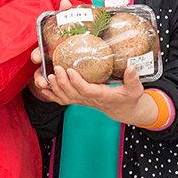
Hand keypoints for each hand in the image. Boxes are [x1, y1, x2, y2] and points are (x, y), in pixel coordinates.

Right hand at [27, 0, 74, 100]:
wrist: (86, 55)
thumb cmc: (72, 40)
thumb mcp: (71, 28)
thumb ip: (67, 15)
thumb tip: (64, 2)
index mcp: (50, 50)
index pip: (39, 52)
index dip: (36, 55)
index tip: (37, 58)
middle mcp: (48, 61)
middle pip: (39, 70)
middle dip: (38, 75)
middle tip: (41, 80)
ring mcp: (52, 72)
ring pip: (43, 81)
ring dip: (43, 86)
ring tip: (47, 89)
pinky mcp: (59, 81)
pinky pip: (53, 89)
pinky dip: (51, 93)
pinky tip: (53, 94)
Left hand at [31, 63, 157, 126]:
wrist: (122, 110)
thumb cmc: (128, 98)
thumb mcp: (135, 90)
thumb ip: (133, 79)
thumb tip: (131, 67)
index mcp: (102, 96)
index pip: (87, 90)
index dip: (77, 82)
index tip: (70, 70)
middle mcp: (89, 100)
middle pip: (72, 94)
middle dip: (62, 82)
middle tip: (56, 68)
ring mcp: (82, 101)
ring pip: (65, 97)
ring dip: (55, 87)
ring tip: (48, 75)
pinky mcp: (78, 100)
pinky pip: (62, 100)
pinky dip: (51, 94)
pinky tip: (42, 86)